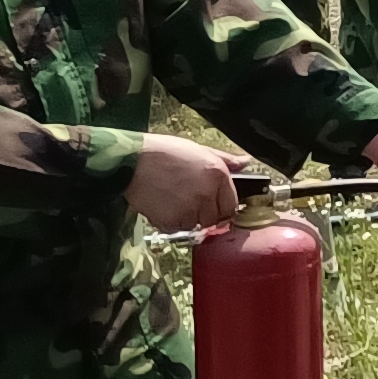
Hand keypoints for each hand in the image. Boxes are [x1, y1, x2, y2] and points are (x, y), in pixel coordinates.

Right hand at [128, 139, 243, 230]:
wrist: (131, 162)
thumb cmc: (164, 152)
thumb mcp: (198, 150)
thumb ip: (225, 159)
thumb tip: (246, 162)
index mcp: (218, 175)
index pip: (231, 205)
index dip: (222, 207)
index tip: (214, 206)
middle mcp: (207, 194)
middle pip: (215, 218)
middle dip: (206, 214)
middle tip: (190, 203)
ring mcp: (189, 209)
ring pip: (196, 225)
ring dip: (188, 219)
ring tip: (174, 201)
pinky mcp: (171, 220)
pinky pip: (178, 229)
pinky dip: (172, 222)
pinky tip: (164, 206)